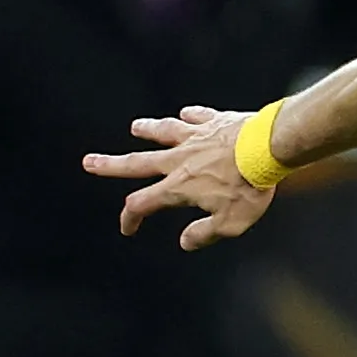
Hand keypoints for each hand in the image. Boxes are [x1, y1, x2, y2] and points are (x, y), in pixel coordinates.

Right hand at [84, 105, 273, 249]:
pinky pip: (197, 117)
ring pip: (164, 132)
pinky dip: (190, 116)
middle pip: (137, 162)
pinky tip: (185, 113)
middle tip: (90, 162)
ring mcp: (196, 137)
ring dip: (148, 130)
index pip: (142, 204)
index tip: (128, 228)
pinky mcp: (215, 121)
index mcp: (178, 186)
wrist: (267, 148)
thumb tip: (185, 242)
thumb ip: (203, 233)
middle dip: (111, 165)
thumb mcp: (229, 223)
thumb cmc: (250, 188)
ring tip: (136, 127)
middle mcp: (179, 159)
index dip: (130, 218)